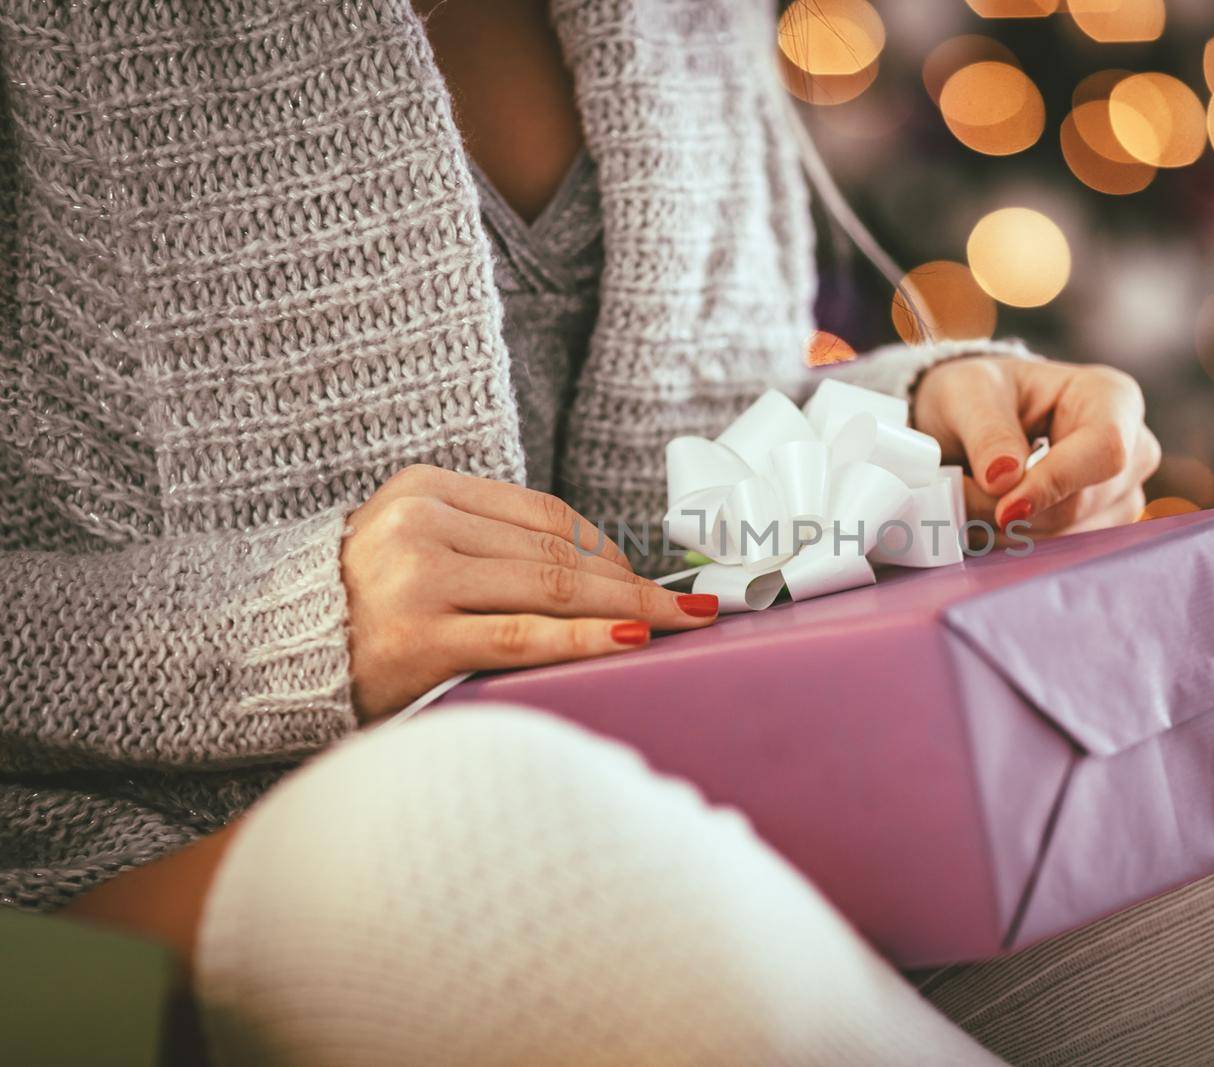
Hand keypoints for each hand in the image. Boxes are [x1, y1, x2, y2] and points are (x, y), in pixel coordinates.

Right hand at [341, 465, 718, 720]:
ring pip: (550, 591)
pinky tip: (630, 640)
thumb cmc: (363, 614)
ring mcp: (414, 582)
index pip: (544, 515)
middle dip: (634, 584)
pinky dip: (585, 639)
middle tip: (692, 607)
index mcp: (422, 491)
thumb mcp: (419, 551)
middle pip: (556, 553)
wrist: (272, 664)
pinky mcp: (416, 641)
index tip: (652, 577)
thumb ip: (493, 549)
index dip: (610, 548)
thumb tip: (610, 576)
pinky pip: (522, 638)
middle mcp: (417, 526)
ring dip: (627, 609)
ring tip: (678, 624)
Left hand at [912, 357, 1159, 540]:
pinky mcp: (1099, 529)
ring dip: (1007, 531)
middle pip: (1081, 503)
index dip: (1055, 484)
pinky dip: (1012, 542)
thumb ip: (987, 432)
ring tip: (967, 500)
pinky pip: (1058, 554)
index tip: (1005, 508)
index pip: (1105, 450)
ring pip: (1067, 537)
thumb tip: (1004, 479)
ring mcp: (1119, 496)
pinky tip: (985, 520)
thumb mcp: (969, 393)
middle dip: (1012, 510)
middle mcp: (1130, 449)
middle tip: (957, 495)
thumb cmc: (981, 392)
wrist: (973, 417)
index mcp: (1111, 398)